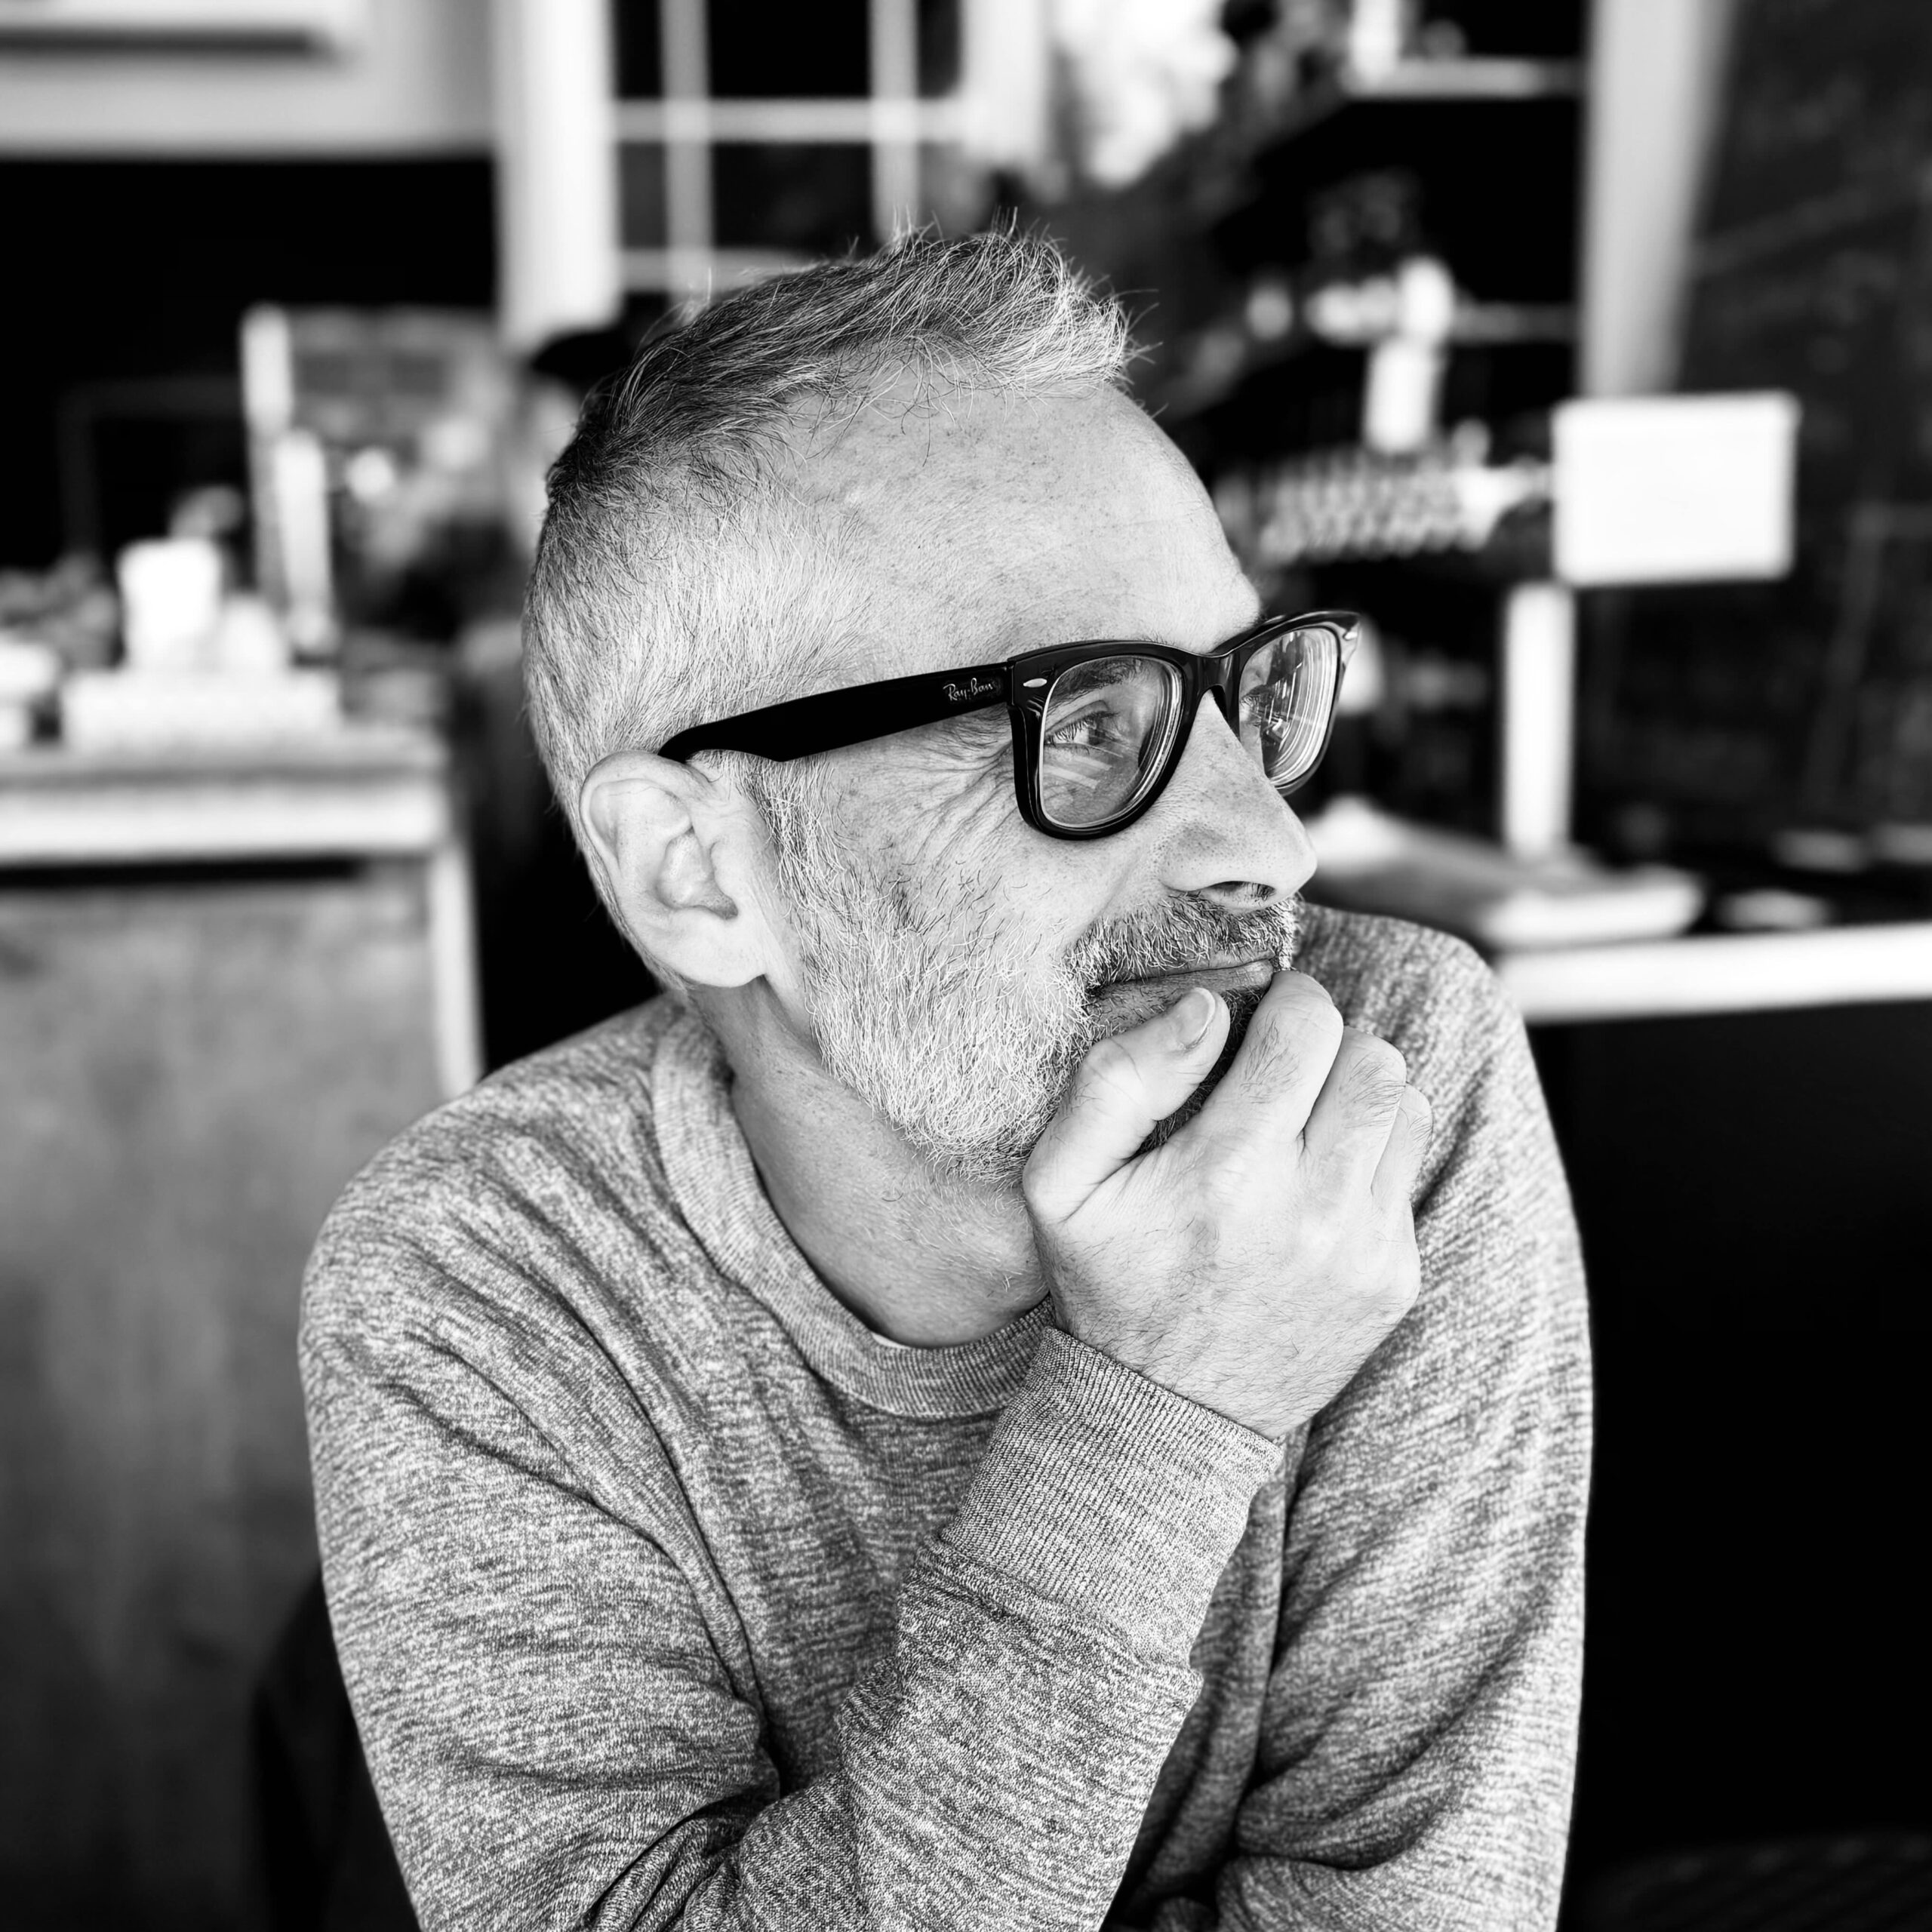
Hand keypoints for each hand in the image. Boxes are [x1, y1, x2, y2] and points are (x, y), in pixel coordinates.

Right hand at [1022, 972, 1430, 1440]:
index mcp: (1225, 1173)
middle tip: (1285, 1067)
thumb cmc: (1106, 1282)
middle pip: (1374, 1058)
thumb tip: (1208, 1009)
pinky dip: (1367, 1158)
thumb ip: (1118, 1078)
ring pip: (1405, 1107)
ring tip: (1303, 1121)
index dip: (1289, 1000)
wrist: (1162, 1416)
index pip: (1307, 1029)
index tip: (1265, 1016)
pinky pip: (1407, 1173)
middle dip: (1329, 1043)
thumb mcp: (1060, 1182)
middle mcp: (1310, 1210)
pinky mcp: (1393, 1280)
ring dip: (1358, 1094)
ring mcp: (1362, 1250)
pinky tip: (1311, 1186)